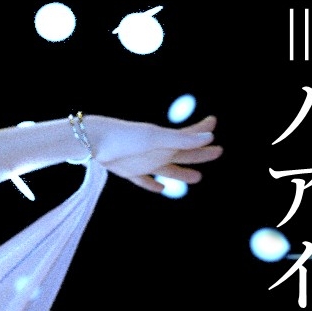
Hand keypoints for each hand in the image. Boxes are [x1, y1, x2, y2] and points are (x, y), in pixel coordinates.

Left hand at [84, 114, 223, 193]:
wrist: (93, 141)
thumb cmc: (125, 137)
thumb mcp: (155, 138)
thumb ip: (182, 139)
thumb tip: (210, 135)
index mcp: (165, 141)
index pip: (189, 136)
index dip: (202, 131)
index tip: (214, 122)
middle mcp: (156, 151)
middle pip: (184, 154)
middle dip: (200, 153)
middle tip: (218, 151)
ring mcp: (143, 161)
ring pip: (168, 170)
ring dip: (182, 173)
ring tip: (198, 177)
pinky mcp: (128, 171)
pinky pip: (144, 180)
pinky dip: (152, 184)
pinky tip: (161, 188)